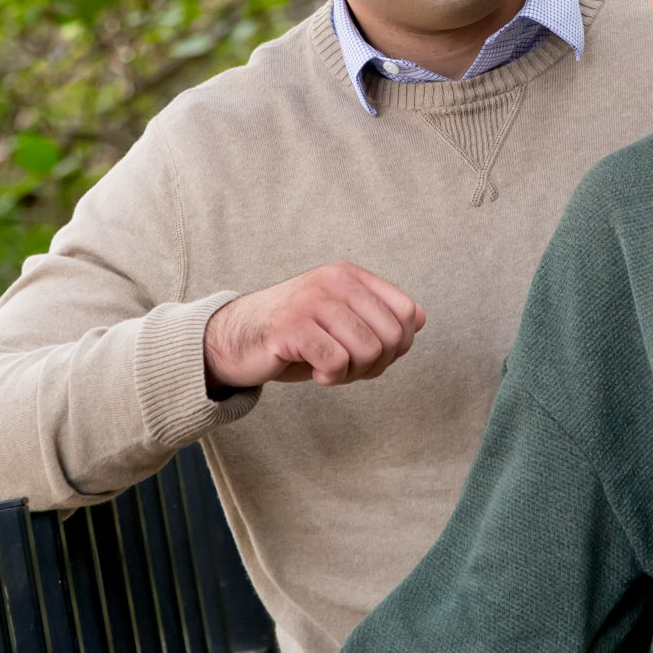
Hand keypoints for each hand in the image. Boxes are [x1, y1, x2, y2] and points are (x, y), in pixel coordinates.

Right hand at [203, 261, 425, 390]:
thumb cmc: (295, 335)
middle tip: (348, 367)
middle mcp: (333, 281)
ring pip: (367, 351)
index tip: (370, 354)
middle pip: (392, 336)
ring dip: (352, 373)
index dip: (399, 345)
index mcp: (350, 275)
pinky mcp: (290, 327)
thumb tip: (419, 320)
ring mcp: (311, 301)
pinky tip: (313, 370)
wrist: (233, 340)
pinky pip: (336, 362)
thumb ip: (378, 318)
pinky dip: (330, 377)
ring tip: (328, 368)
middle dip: (376, 364)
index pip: (408, 312)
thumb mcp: (342, 320)